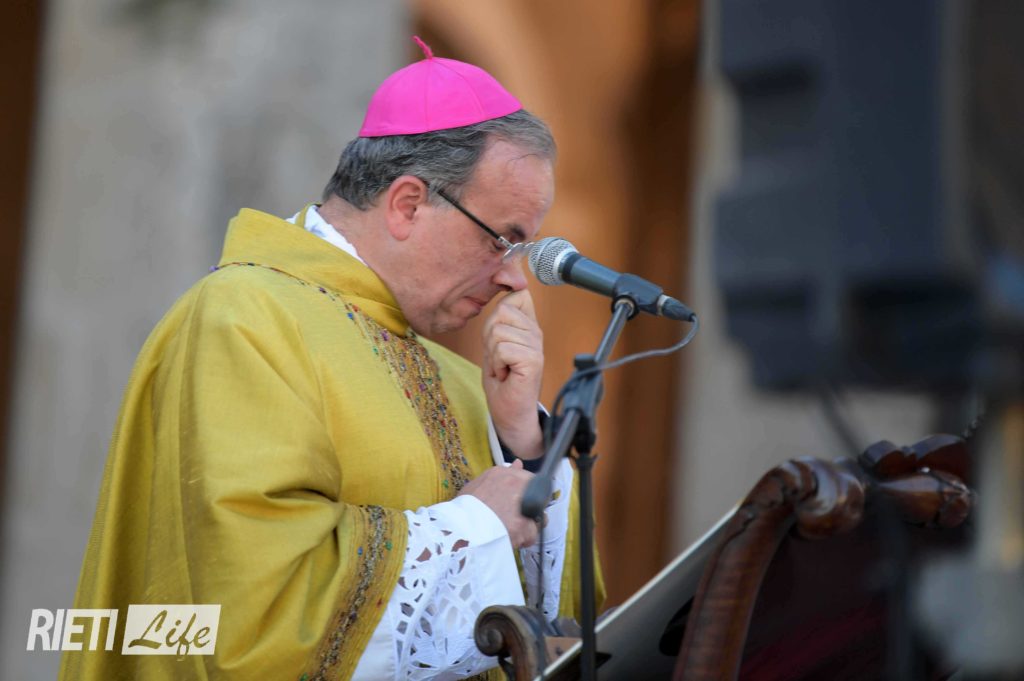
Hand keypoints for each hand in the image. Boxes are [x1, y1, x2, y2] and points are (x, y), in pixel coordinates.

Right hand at [458, 460, 538, 547]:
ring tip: (511, 531)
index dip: (525, 494)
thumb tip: (518, 463)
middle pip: (538, 497)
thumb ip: (501, 474)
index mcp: (502, 474)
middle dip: (530, 508)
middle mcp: (516, 485)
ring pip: (538, 517)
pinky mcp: (525, 525)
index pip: (528, 479)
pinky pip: (532, 535)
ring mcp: (523, 505)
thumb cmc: (464, 510)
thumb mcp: (475, 486)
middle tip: (514, 518)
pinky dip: (523, 540)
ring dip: (528, 525)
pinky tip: (511, 540)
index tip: (519, 503)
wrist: (460, 531)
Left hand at [482, 290, 543, 459]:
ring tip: (502, 367)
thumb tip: (505, 283)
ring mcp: (537, 345)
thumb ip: (499, 318)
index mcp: (528, 324)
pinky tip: (505, 374)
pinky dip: (497, 364)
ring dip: (493, 354)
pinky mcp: (534, 360)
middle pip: (502, 311)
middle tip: (499, 358)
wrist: (510, 412)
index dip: (501, 310)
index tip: (498, 337)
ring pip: (499, 331)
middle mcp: (536, 331)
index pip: (518, 294)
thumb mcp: (495, 342)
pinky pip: (502, 348)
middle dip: (490, 336)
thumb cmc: (502, 379)